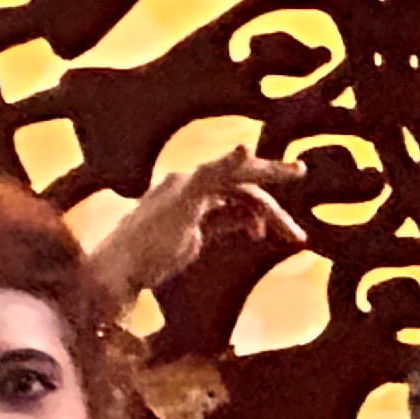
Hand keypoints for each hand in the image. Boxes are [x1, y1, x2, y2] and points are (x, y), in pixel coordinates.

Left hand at [87, 147, 306, 300]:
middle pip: (243, 189)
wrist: (118, 271)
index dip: (271, 171)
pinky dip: (244, 222)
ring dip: (263, 218)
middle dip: (273, 206)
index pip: (240, 170)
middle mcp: (193, 187)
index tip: (301, 173)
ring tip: (287, 239)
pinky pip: (226, 217)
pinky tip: (257, 235)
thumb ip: (214, 175)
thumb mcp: (184, 206)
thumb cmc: (148, 241)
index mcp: (192, 180)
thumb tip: (245, 147)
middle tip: (299, 228)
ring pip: (238, 205)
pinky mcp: (191, 226)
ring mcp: (193, 207)